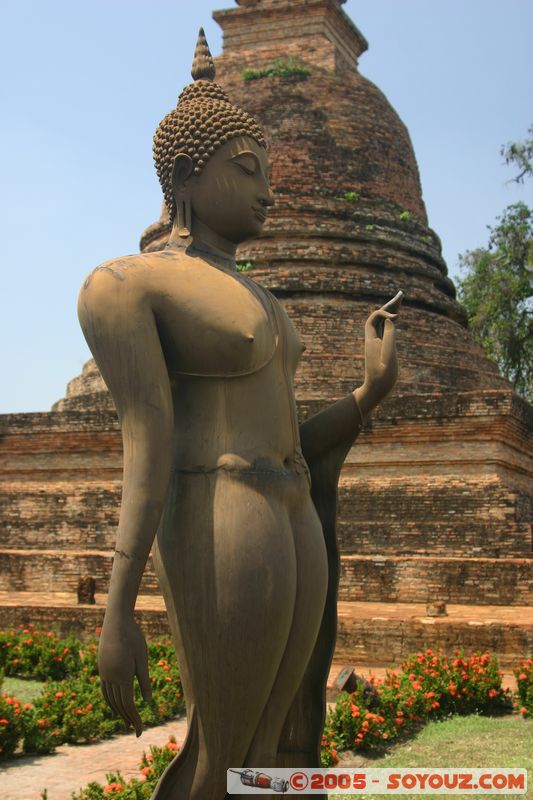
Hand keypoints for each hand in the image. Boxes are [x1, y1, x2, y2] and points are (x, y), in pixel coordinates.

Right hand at [98, 613, 151, 736]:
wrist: (116, 621)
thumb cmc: (134, 637)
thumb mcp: (142, 658)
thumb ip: (145, 681)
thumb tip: (148, 703)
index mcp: (123, 676)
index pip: (129, 705)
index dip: (135, 719)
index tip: (140, 731)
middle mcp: (111, 678)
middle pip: (119, 705)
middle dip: (128, 718)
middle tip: (136, 729)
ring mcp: (104, 673)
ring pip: (110, 699)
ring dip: (118, 711)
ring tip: (127, 720)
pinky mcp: (101, 668)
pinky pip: (104, 690)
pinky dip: (110, 700)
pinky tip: (115, 704)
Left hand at [354, 291, 402, 416]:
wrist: (375, 391)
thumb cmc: (382, 378)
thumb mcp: (388, 358)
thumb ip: (389, 338)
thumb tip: (391, 319)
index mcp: (372, 340)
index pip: (374, 318)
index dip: (384, 312)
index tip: (396, 317)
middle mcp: (373, 339)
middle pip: (379, 317)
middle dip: (389, 305)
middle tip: (401, 294)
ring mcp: (377, 343)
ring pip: (383, 323)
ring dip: (391, 311)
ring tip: (400, 300)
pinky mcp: (382, 348)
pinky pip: (386, 330)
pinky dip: (392, 321)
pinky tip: (397, 317)